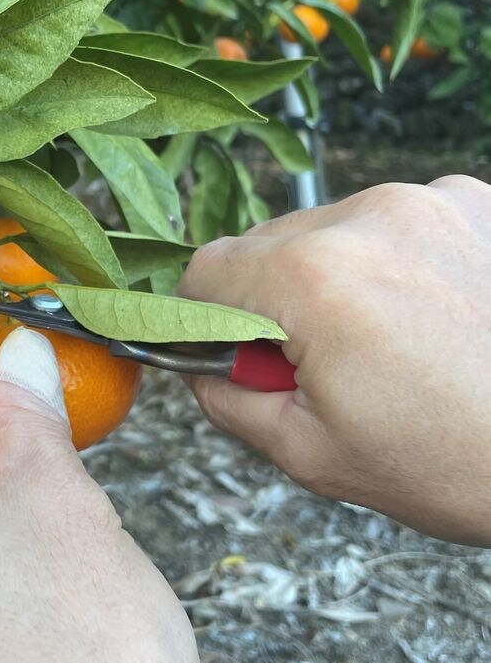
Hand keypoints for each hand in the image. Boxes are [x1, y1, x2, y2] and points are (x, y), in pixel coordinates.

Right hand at [177, 176, 490, 545]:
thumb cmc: (462, 463)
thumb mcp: (314, 455)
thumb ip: (228, 402)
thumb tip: (200, 367)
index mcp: (316, 278)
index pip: (206, 270)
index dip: (201, 318)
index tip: (228, 354)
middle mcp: (369, 216)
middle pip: (266, 244)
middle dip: (269, 299)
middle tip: (316, 364)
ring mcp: (431, 199)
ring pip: (330, 228)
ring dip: (331, 276)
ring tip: (388, 342)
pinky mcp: (477, 200)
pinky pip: (394, 221)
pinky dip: (391, 260)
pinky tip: (431, 314)